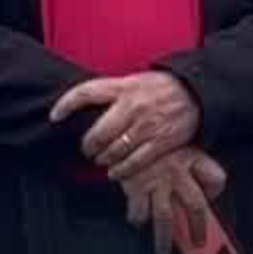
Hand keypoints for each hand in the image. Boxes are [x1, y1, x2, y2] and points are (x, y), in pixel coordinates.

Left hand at [50, 71, 200, 181]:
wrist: (197, 93)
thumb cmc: (162, 87)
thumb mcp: (136, 81)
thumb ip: (114, 93)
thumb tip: (89, 108)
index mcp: (124, 87)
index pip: (87, 92)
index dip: (66, 105)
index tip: (55, 116)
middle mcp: (133, 106)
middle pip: (98, 132)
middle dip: (88, 146)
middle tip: (87, 149)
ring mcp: (147, 126)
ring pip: (114, 150)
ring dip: (103, 160)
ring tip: (101, 160)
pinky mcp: (160, 142)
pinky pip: (134, 162)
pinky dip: (121, 171)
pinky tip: (116, 172)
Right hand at [119, 147, 226, 253]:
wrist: (124, 135)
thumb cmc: (154, 146)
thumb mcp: (180, 146)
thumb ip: (197, 166)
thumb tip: (209, 194)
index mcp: (191, 158)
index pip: (216, 177)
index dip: (216, 190)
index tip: (212, 199)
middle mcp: (176, 171)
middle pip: (195, 206)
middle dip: (198, 229)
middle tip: (197, 243)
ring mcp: (156, 180)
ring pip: (165, 217)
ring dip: (165, 237)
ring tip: (164, 249)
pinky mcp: (135, 187)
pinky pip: (139, 212)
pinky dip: (138, 219)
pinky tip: (139, 221)